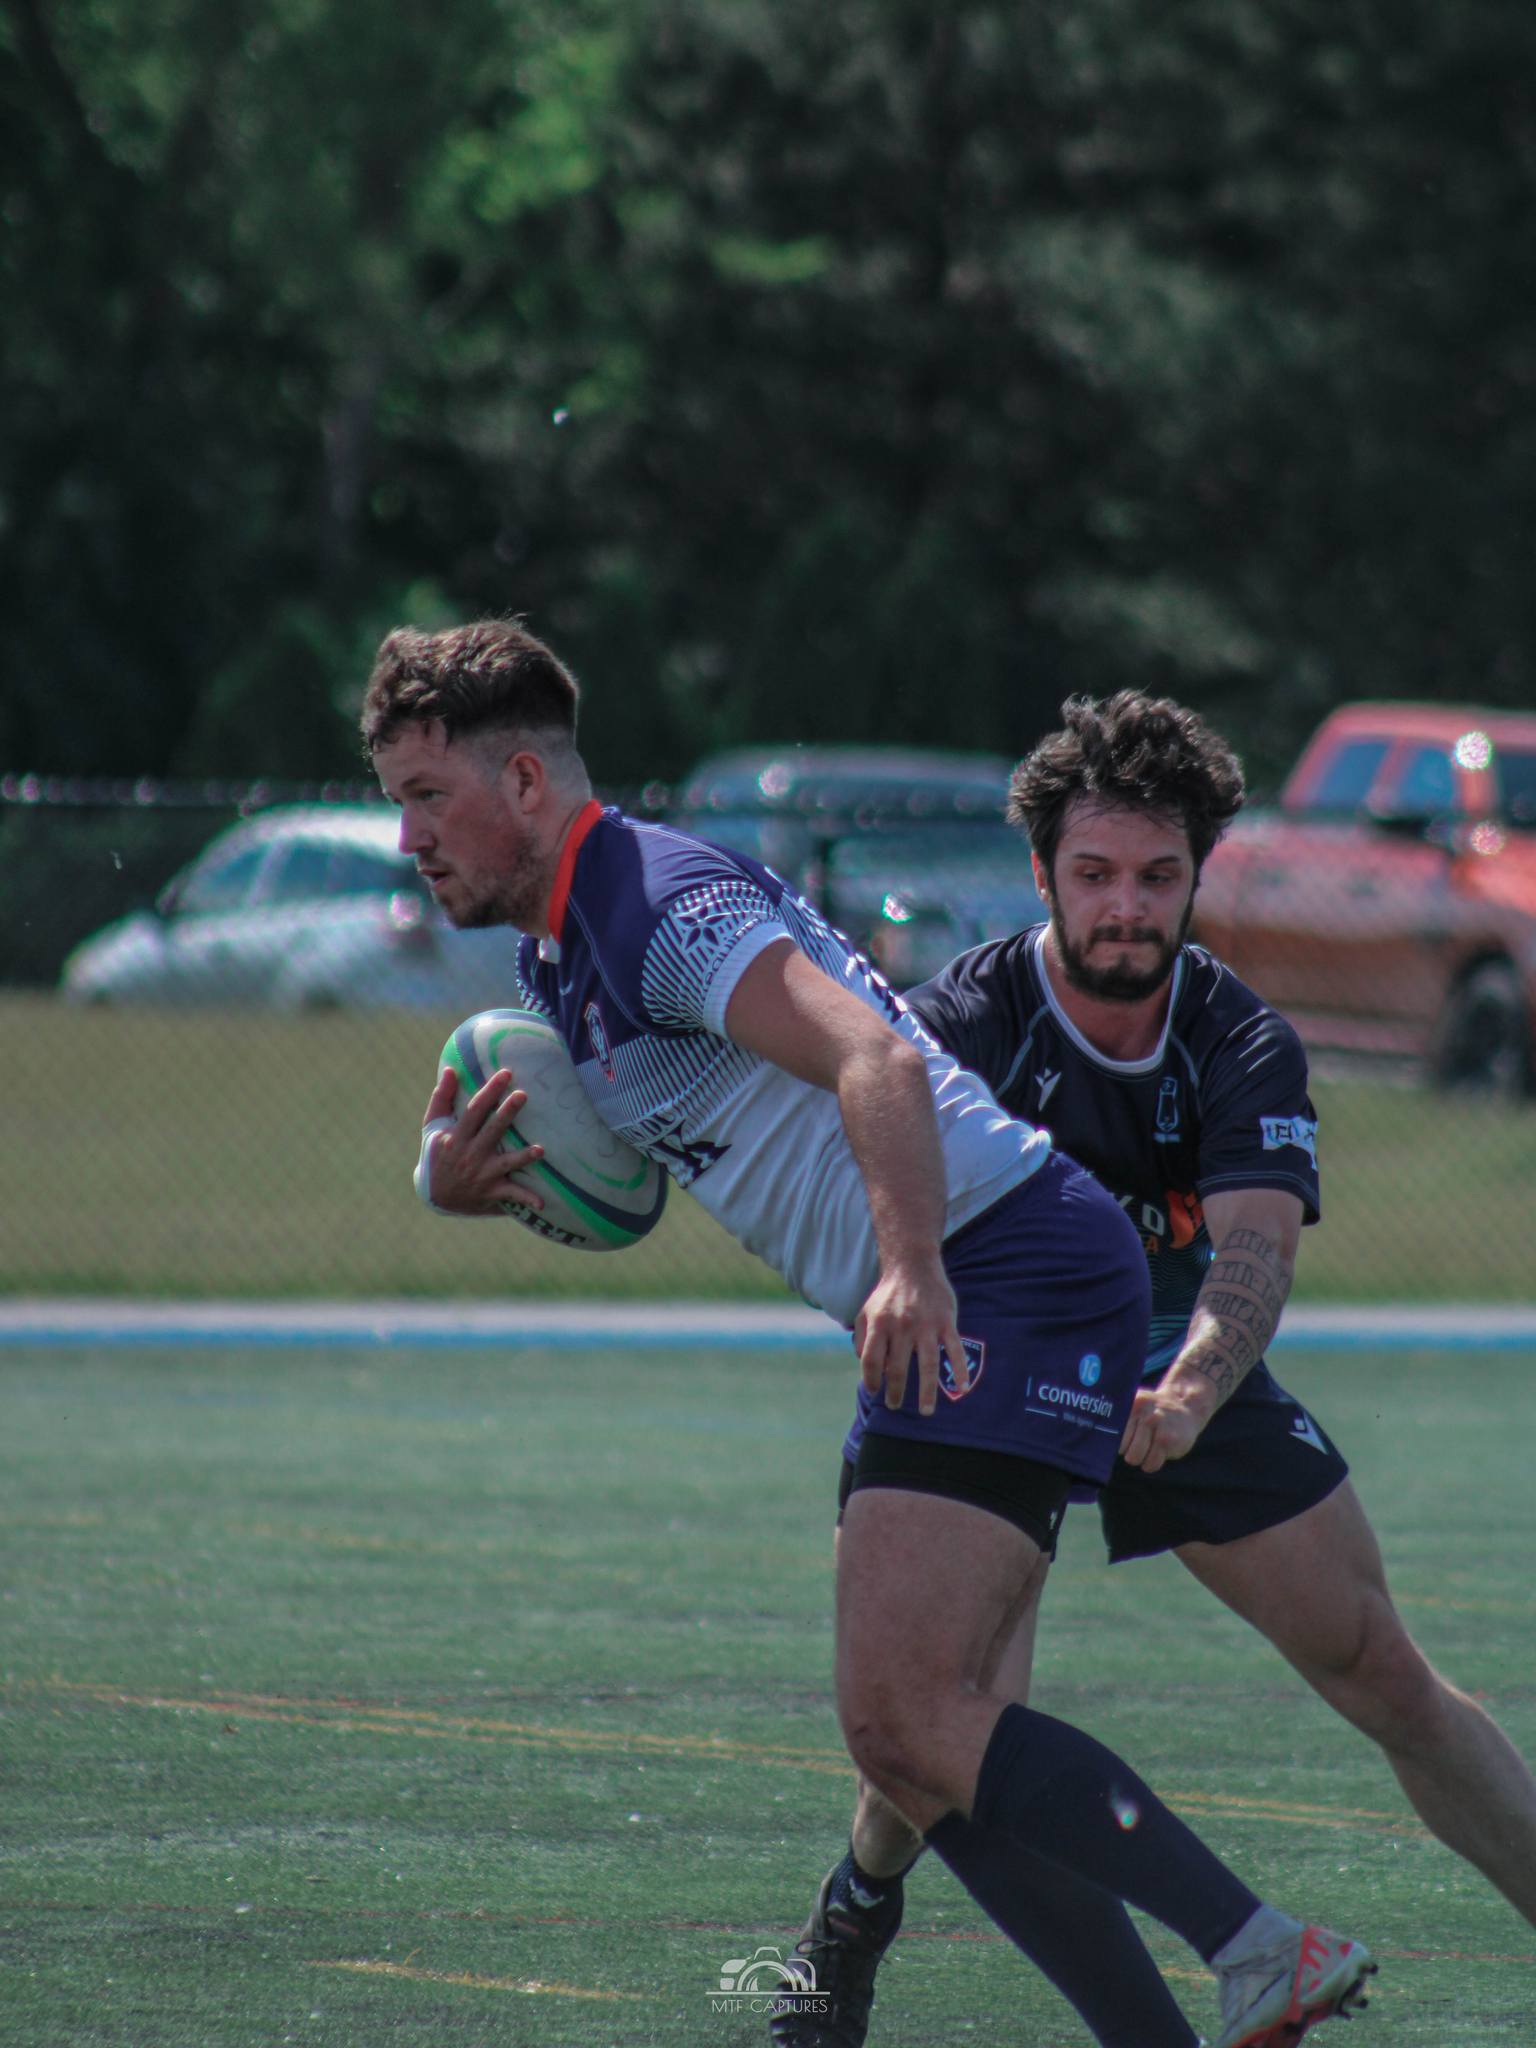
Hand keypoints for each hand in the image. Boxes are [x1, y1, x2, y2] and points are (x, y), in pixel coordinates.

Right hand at [419, 1066, 544, 1216]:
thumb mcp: (433, 1127)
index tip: (506, 1074)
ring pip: (506, 1163)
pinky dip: (527, 1199)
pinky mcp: (491, 1191)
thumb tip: (450, 1069)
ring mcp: (482, 1174)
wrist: (435, 1195)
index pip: (474, 1110)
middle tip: (523, 1095)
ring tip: (540, 1150)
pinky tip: (542, 1203)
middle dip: (507, 1113)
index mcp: (456, 1136)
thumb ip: (441, 1097)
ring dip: (523, 1157)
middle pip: (492, 1130)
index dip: (490, 1091)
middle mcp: (470, 1154)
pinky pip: (511, 1195)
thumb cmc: (437, 1154)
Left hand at [854, 1257, 967, 1417]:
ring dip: (927, 1392)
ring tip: (926, 1411)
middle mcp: (901, 1326)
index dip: (871, 1380)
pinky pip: (954, 1350)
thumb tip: (863, 1365)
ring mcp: (926, 1325)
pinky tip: (962, 1388)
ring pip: (927, 1365)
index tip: (874, 1391)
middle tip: (894, 1405)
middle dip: (895, 1392)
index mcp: (879, 1324)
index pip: (871, 1361)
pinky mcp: (946, 1322)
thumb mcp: (866, 1311)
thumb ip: (862, 1338)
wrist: (913, 1265)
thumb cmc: (887, 1294)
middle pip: (897, 1368)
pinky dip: (959, 1370)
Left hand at [1118, 1380, 1208, 1472]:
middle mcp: (1146, 1414)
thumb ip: (1120, 1418)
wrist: (1186, 1407)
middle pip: (1124, 1449)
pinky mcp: (1170, 1441)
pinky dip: (1152, 1464)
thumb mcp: (1136, 1405)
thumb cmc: (1153, 1412)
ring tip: (1149, 1448)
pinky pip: (1152, 1464)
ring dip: (1141, 1459)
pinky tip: (1158, 1452)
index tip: (1128, 1438)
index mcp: (1133, 1404)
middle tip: (1139, 1444)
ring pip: (1136, 1458)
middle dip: (1130, 1451)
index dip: (1118, 1441)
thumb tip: (1098, 1441)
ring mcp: (1159, 1427)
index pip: (1114, 1433)